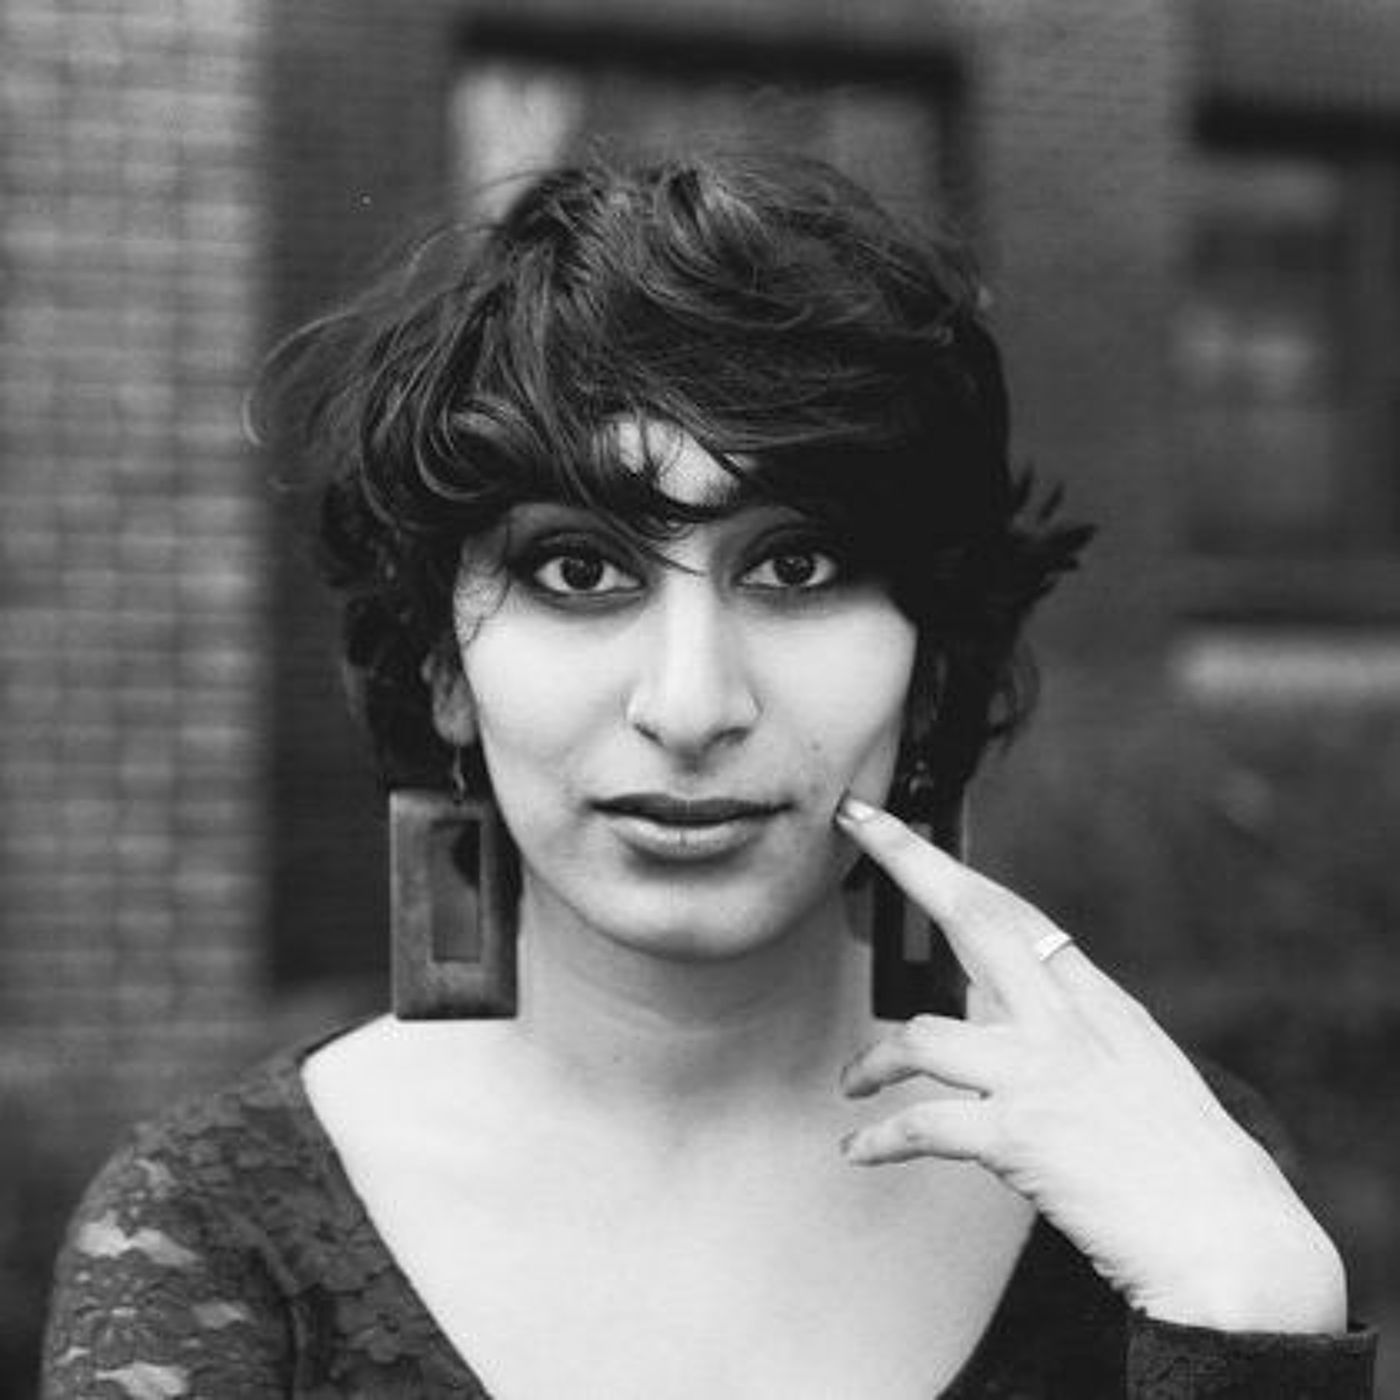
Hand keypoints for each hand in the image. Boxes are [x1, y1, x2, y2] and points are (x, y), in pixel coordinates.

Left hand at [835, 795, 1347, 1334]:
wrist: (1229, 1238)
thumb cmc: (1180, 1159)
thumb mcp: (1130, 1062)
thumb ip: (1058, 1024)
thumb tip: (979, 1000)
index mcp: (1093, 1000)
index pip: (1011, 911)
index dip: (949, 865)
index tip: (897, 827)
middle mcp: (1064, 1021)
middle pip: (975, 918)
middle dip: (910, 862)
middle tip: (857, 827)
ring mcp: (1041, 1075)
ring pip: (923, 1035)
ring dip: (872, 1061)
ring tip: (854, 1085)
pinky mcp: (1022, 1139)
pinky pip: (924, 1125)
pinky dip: (880, 1139)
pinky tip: (857, 1151)